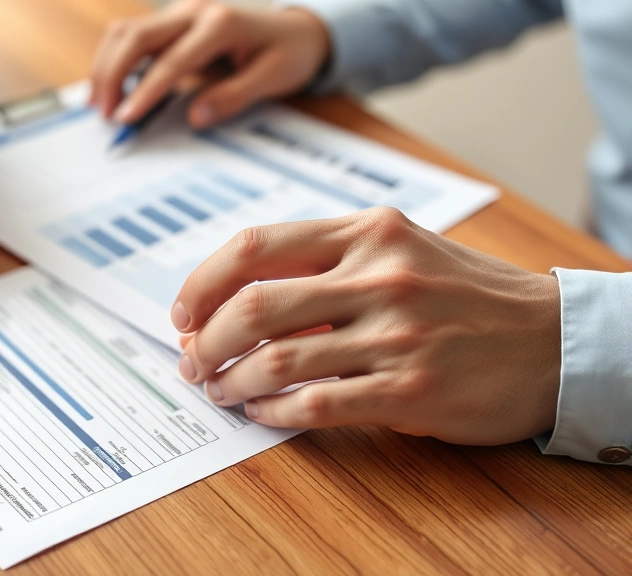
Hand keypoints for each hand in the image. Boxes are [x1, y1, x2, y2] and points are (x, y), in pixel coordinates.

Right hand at [89, 0, 329, 127]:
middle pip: (136, 36)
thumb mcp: (273, 79)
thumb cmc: (289, 54)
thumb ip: (233, 97)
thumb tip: (195, 117)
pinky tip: (111, 87)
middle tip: (104, 114)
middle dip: (111, 74)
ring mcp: (181, 12)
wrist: (298, 30)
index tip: (124, 118)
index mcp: (221, 23)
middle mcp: (195, 10)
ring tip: (99, 103)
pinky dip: (115, 59)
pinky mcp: (173, 22)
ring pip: (126, 30)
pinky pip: (133, 35)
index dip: (144, 91)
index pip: (171, 61)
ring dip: (106, 65)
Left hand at [172, 208, 561, 444]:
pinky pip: (315, 405)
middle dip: (204, 341)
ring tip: (221, 390)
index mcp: (368, 233)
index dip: (203, 282)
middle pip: (253, 307)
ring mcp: (396, 335)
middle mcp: (379, 277)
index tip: (182, 312)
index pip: (254, 246)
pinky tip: (263, 413)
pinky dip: (273, 413)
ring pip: (276, 361)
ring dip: (231, 382)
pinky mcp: (411, 391)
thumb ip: (327, 260)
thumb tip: (237, 293)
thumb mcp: (401, 249)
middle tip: (192, 361)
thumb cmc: (464, 294)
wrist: (553, 339)